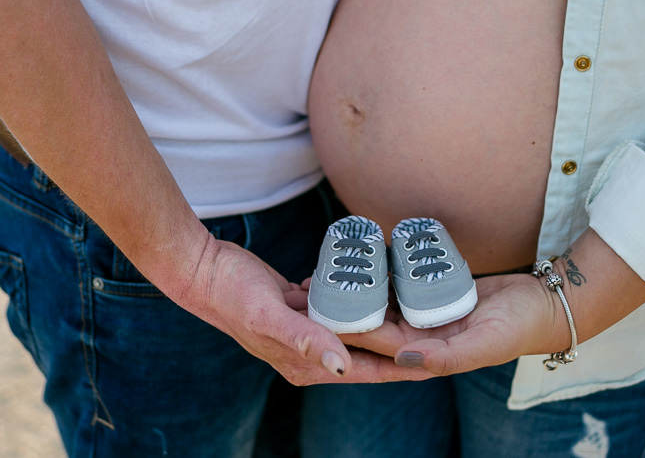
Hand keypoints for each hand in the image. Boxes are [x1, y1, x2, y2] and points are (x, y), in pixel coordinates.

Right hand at [173, 239, 435, 385]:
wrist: (202, 273)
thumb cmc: (233, 297)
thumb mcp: (269, 317)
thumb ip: (305, 340)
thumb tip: (343, 365)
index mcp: (307, 365)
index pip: (369, 371)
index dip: (405, 367)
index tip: (442, 361)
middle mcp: (311, 353)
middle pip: (369, 353)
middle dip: (404, 345)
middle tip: (442, 331)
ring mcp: (306, 330)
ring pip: (358, 329)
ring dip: (387, 321)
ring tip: (422, 310)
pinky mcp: (302, 308)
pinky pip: (340, 309)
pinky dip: (361, 302)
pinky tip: (380, 287)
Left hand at [339, 272, 562, 375]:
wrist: (547, 302)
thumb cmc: (520, 327)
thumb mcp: (486, 344)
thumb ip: (446, 359)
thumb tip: (402, 360)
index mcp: (428, 355)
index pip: (379, 342)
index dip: (348, 328)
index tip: (319, 312)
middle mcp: (423, 337)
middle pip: (374, 320)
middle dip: (344, 308)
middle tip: (311, 285)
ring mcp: (428, 314)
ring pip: (385, 300)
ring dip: (358, 288)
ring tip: (327, 269)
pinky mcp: (435, 292)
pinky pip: (403, 281)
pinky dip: (383, 271)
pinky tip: (363, 255)